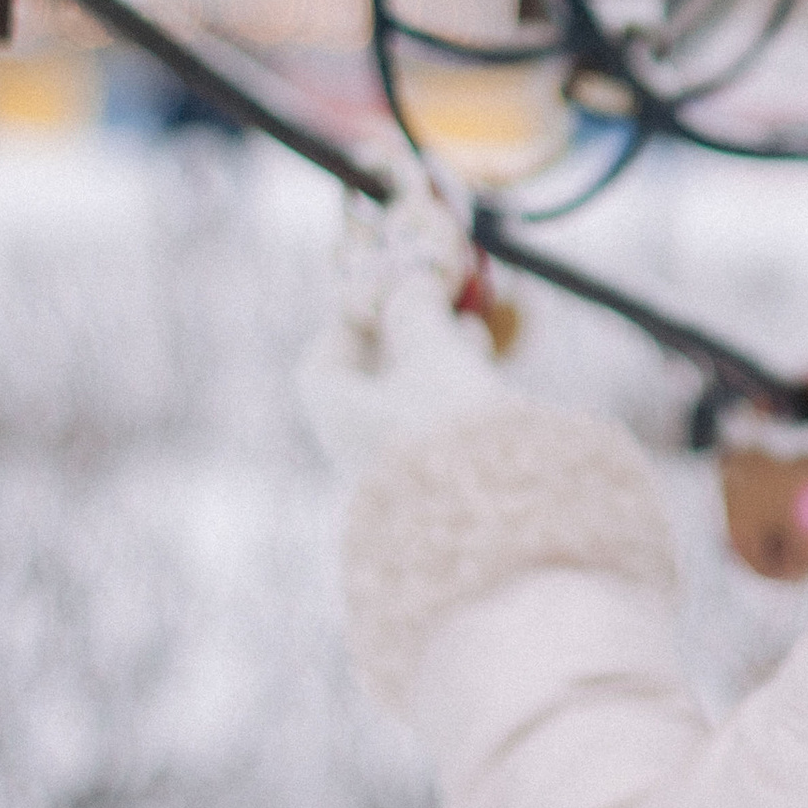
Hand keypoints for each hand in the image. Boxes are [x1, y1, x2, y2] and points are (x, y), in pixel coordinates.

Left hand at [298, 151, 514, 477]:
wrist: (488, 524)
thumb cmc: (445, 428)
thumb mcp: (431, 354)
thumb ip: (416, 313)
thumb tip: (408, 283)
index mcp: (336, 414)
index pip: (319, 362)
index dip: (348, 322)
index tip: (380, 294)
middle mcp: (357, 445)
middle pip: (368, 381)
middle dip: (404, 336)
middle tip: (436, 301)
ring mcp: (397, 470)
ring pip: (407, 403)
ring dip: (436, 362)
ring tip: (472, 331)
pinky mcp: (439, 486)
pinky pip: (436, 428)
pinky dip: (454, 395)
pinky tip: (485, 376)